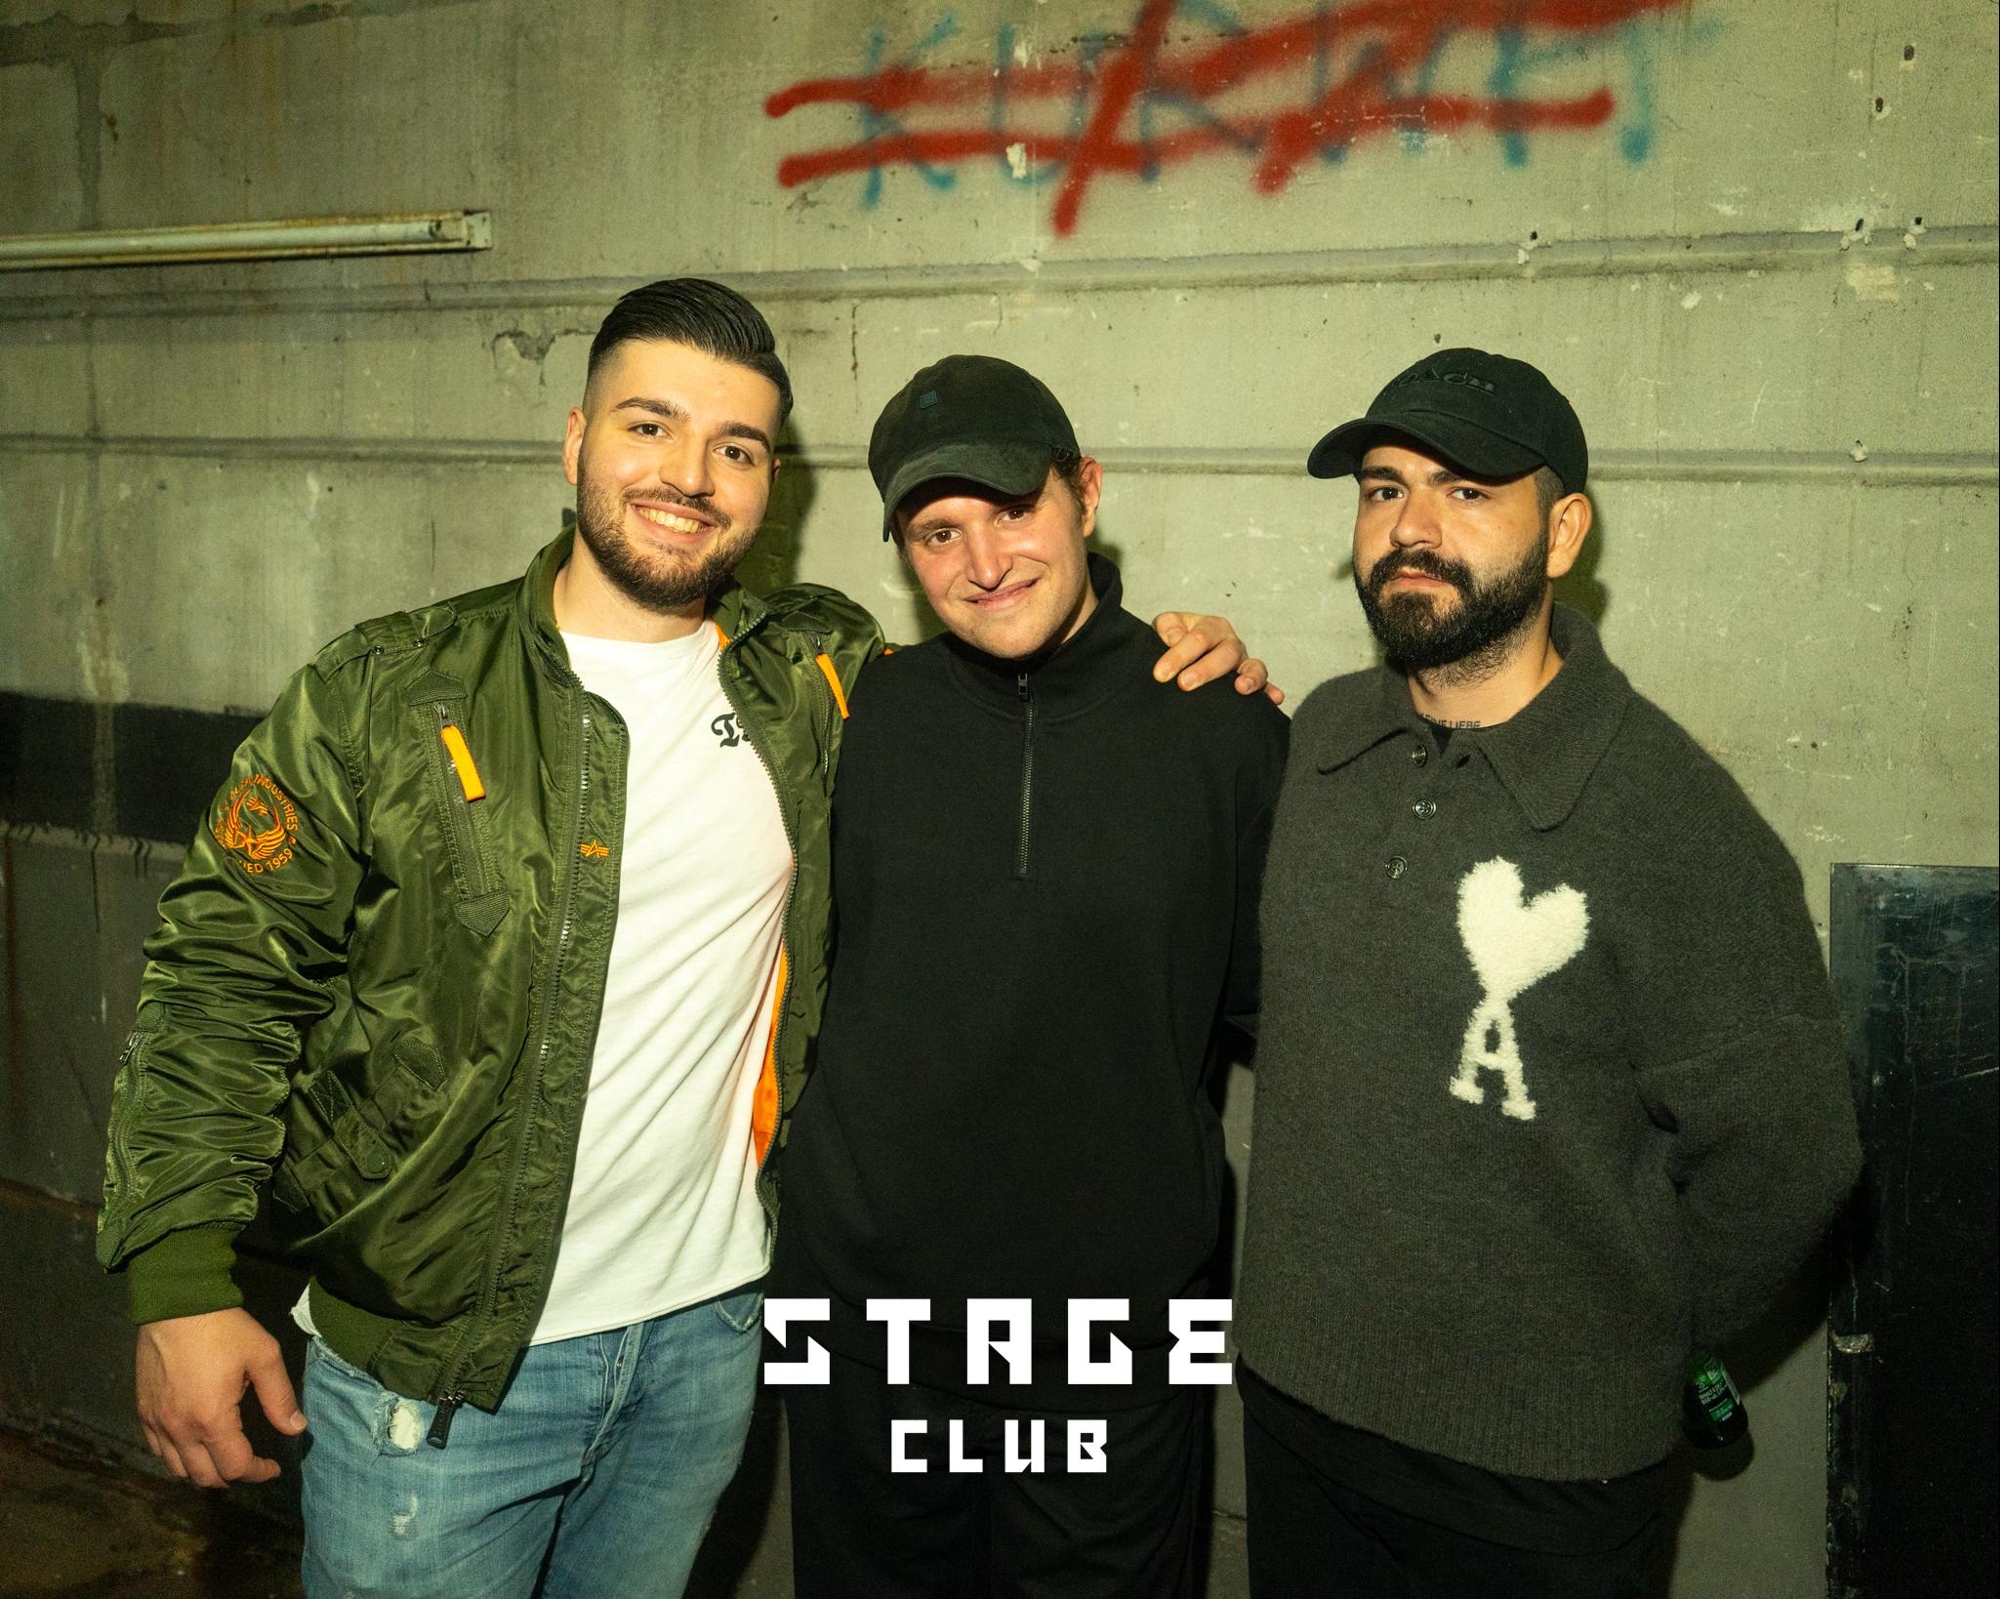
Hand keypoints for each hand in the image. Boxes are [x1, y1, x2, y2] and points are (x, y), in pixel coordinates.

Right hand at [135, 1308, 306, 1486]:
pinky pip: (158, 1450)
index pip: (235, 1467)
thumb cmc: (224, 1329)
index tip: (273, 1468)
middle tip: (251, 1464)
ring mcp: (156, 1423)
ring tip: (223, 1458)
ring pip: (177, 1470)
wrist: (176, 1305)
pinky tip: (193, 1443)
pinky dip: (177, 1457)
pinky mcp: (143, 1412)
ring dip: (203, 1472)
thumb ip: (279, 1397)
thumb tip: (296, 1428)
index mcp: (212, 1420)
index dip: (258, 1472)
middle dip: (232, 1477)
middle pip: (204, 1477)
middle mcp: (179, 1430)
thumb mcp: (264, 1356)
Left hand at [1149, 612, 1285, 704]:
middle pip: (1226, 653)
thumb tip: (1174, 638)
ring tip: (1241, 688)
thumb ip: (1167, 626)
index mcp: (1211, 627)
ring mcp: (1242, 663)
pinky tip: (1274, 699)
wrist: (1185, 652)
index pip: (1198, 638)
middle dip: (1205, 670)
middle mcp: (1230, 643)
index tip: (1161, 674)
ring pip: (1252, 667)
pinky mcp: (1250, 680)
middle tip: (1185, 684)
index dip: (1179, 655)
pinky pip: (1265, 685)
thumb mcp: (1167, 625)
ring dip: (1250, 677)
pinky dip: (1271, 690)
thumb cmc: (1175, 638)